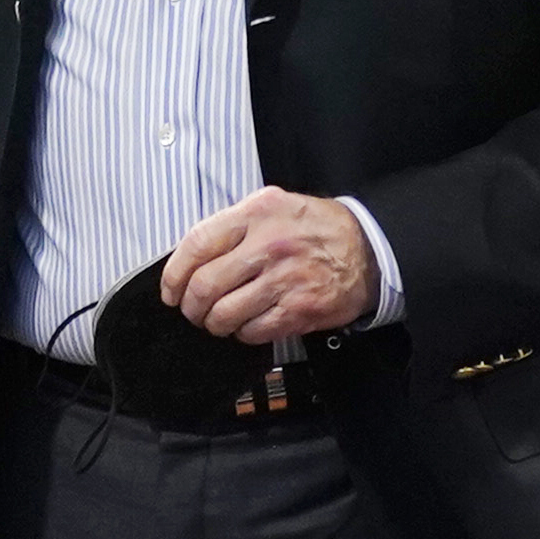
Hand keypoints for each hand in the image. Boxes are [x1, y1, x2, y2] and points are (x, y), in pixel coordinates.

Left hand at [162, 190, 376, 343]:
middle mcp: (268, 245)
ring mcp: (284, 280)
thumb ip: (235, 223)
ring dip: (214, 324)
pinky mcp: (299, 310)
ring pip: (225, 314)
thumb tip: (192, 254)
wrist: (368, 249)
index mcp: (256, 214)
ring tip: (218, 321)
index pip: (197, 245)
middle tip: (194, 311)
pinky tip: (248, 325)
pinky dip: (242, 333)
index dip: (174, 274)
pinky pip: (253, 331)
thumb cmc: (316, 228)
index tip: (171, 290)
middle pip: (205, 286)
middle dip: (191, 306)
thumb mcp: (275, 205)